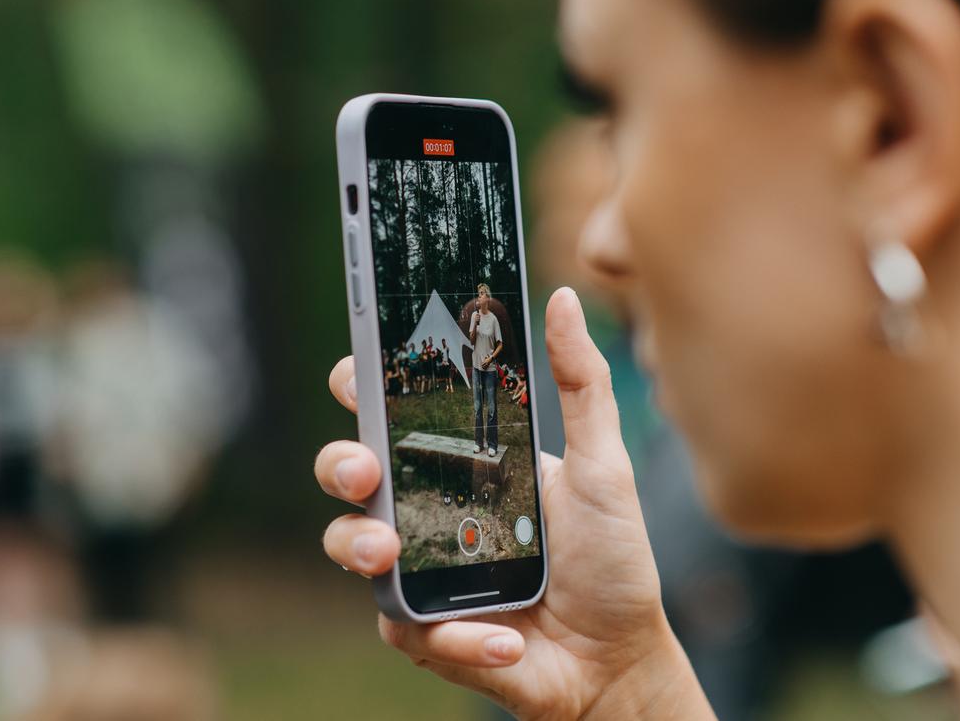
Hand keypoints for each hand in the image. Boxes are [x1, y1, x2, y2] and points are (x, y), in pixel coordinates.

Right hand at [316, 288, 713, 719]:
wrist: (618, 658)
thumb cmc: (610, 559)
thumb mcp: (604, 466)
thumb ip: (582, 384)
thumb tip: (562, 300)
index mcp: (462, 460)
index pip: (393, 410)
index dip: (362, 385)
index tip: (358, 371)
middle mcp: (428, 507)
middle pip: (349, 469)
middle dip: (341, 462)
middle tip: (366, 470)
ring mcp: (418, 568)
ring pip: (347, 541)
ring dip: (357, 542)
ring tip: (391, 549)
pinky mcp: (422, 628)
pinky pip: (402, 624)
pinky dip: (455, 632)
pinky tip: (505, 637)